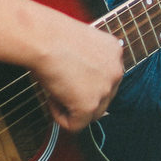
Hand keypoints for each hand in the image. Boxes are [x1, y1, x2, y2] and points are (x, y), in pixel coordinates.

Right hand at [31, 14, 125, 131]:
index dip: (86, 83)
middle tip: (61, 89)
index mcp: (114, 52)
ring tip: (54, 92)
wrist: (43, 38)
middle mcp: (116, 71)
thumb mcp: (79, 43)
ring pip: (92, 114)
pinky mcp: (90, 105)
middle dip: (82, 98)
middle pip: (104, 98)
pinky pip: (76, 125)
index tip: (69, 79)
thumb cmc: (51, 35)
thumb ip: (87, 61)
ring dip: (72, 108)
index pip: (107, 78)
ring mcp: (105, 89)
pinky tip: (51, 99)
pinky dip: (60, 117)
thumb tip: (78, 79)